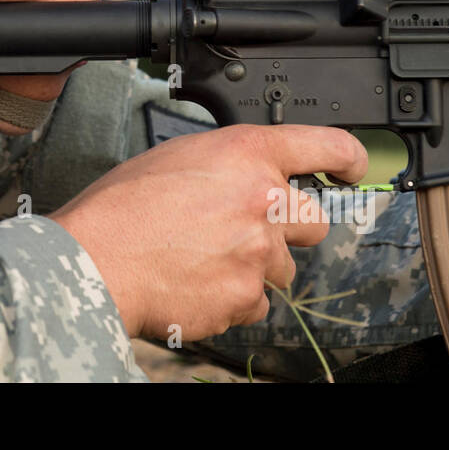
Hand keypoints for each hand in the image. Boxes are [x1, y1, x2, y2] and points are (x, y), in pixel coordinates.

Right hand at [49, 124, 367, 340]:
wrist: (95, 260)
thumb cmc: (120, 207)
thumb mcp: (175, 157)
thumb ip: (225, 166)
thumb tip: (242, 179)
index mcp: (245, 154)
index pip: (325, 146)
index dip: (348, 158)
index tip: (353, 167)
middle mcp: (263, 200)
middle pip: (313, 221)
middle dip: (285, 228)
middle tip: (243, 231)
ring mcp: (259, 253)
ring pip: (281, 266)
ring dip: (253, 266)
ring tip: (201, 259)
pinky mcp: (246, 297)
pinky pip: (256, 303)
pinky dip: (233, 298)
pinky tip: (196, 284)